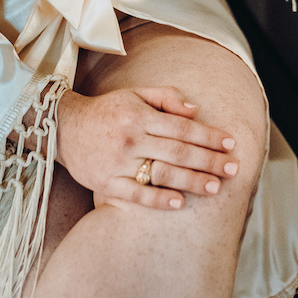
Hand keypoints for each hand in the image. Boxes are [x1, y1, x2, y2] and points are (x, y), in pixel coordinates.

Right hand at [56, 86, 238, 209]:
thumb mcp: (135, 93)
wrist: (63, 128)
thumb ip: (166, 98)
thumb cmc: (107, 110)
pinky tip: (180, 203)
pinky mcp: (105, 184)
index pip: (182, 127)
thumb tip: (195, 110)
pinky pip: (136, 195)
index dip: (208, 135)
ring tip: (215, 187)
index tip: (230, 144)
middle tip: (234, 169)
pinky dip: (158, 200)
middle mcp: (130, 139)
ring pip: (161, 174)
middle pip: (177, 151)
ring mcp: (117, 163)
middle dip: (208, 160)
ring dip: (191, 181)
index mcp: (139, 116)